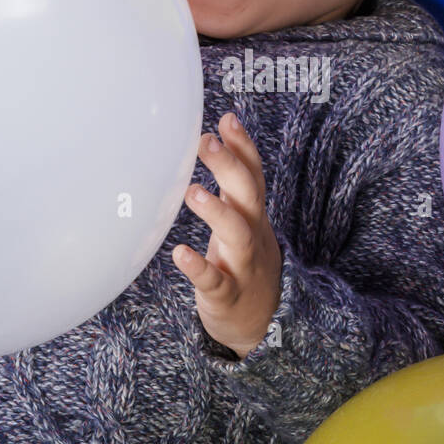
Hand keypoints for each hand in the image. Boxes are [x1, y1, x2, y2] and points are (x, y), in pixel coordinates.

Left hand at [172, 111, 281, 357]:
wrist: (263, 324)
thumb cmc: (243, 262)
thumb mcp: (243, 221)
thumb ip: (231, 185)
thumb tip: (210, 137)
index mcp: (253, 215)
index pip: (253, 174)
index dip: (243, 147)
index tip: (226, 118)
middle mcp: (252, 235)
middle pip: (249, 195)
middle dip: (230, 167)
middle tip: (205, 143)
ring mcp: (241, 265)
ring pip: (237, 235)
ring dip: (217, 212)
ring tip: (192, 192)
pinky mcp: (226, 295)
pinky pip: (214, 281)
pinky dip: (199, 267)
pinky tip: (180, 253)